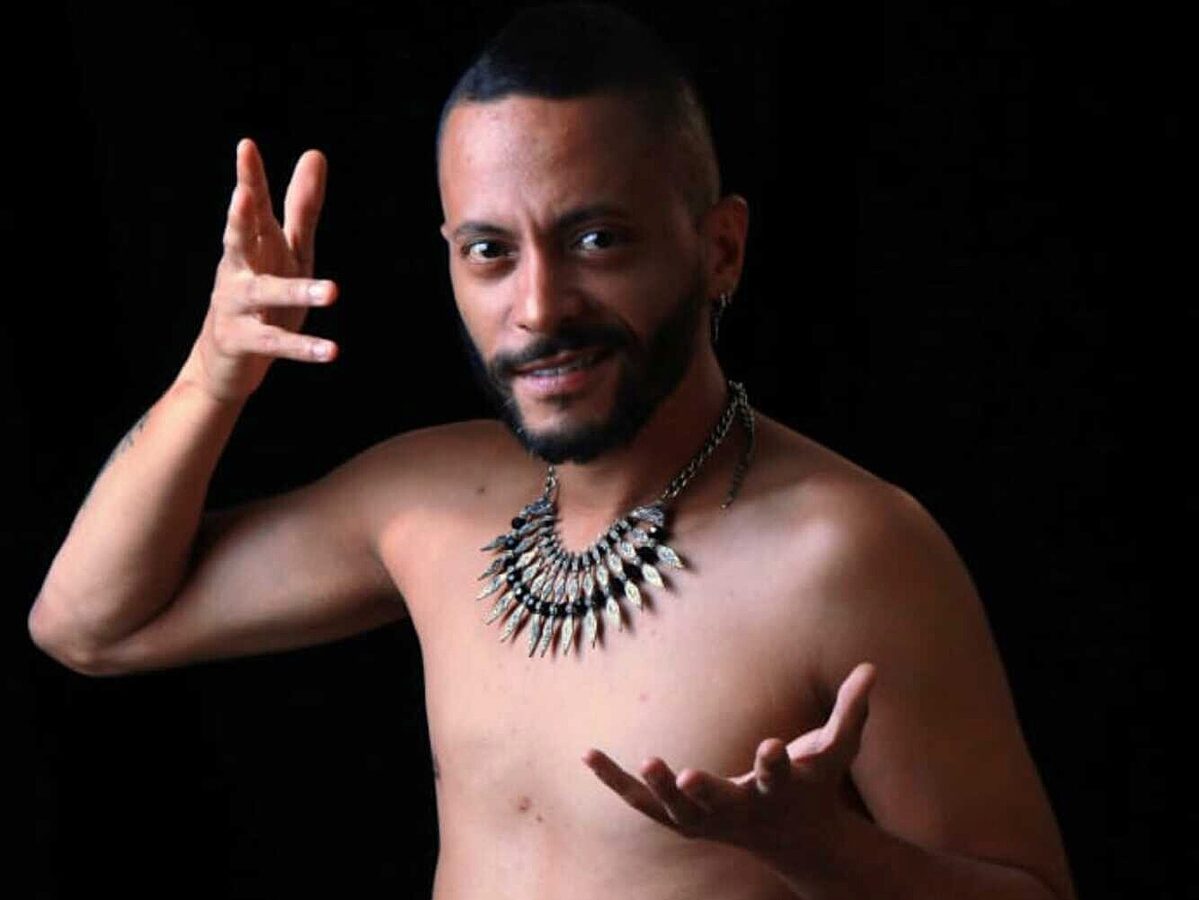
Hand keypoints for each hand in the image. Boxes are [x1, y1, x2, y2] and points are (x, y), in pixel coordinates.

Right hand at [184, 137, 337, 403]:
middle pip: (239, 239)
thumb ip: (301, 207)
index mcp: (253, 244)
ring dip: (298, 292)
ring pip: (264, 293)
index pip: (254, 206)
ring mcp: (235, 305)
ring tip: (333, 291)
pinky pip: (276, 343)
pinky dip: (304, 348)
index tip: (246, 146)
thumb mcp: (288, 249)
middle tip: (243, 194)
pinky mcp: (241, 341)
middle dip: (240, 217)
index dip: (249, 177)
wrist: (225, 362)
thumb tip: (314, 153)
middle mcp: (237, 269)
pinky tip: (332, 350)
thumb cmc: (262, 296)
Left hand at [582, 662, 876, 865]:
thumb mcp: (838, 750)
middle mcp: (743, 810)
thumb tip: (873, 667)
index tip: (772, 744)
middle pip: (721, 804)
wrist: (794, 837)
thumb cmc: (815, 784)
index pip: (779, 776)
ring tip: (642, 762)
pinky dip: (616, 783)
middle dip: (705, 792)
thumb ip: (852, 710)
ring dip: (658, 789)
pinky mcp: (682, 819)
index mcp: (780, 790)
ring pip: (677, 812)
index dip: (775, 763)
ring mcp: (709, 820)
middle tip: (685, 775)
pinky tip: (589, 756)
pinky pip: (643, 803)